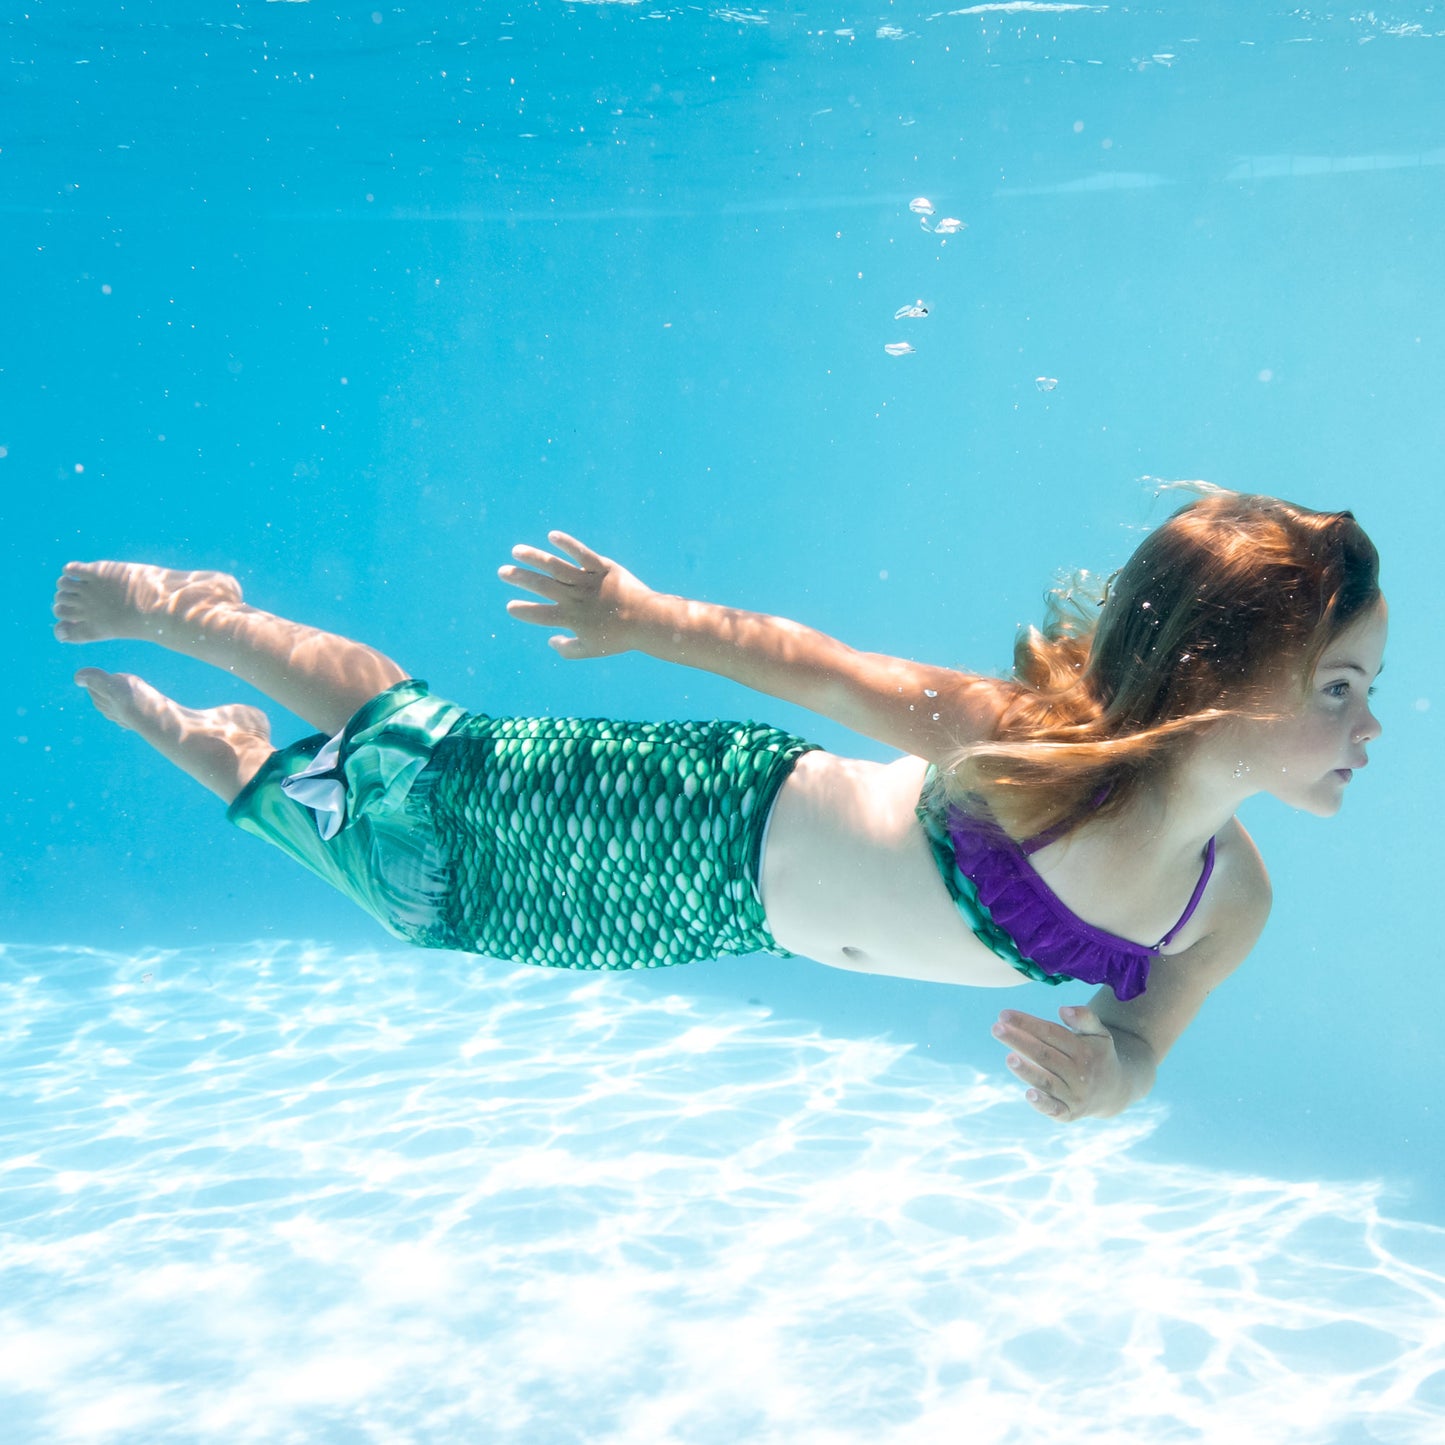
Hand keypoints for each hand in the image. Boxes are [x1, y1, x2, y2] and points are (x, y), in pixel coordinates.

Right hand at [499, 531, 653, 658]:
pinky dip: (567, 544)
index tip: (510, 606)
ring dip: (535, 558)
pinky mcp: (603, 567)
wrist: (647, 620)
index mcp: (572, 618)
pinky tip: (552, 536)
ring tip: (517, 550)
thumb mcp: (592, 649)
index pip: (541, 614)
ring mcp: (588, 581)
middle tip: (503, 572)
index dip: (524, 611)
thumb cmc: (619, 637)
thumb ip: (569, 649)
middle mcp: (576, 598)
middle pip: (543, 586)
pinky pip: (582, 554)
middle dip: (520, 578)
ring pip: (557, 567)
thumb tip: (551, 641)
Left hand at [991, 1004, 1123, 1121]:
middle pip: (1045, 1055)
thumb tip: (1063, 1010)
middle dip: (1019, 1041)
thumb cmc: (1097, 1055)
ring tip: (1009, 1058)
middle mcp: (1080, 1073)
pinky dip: (1043, 1104)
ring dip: (1027, 1071)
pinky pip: (1055, 1110)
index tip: (1003, 1014)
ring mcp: (1075, 1095)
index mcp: (1084, 1051)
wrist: (1114, 1091)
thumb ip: (1085, 1017)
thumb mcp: (1099, 1033)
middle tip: (996, 1029)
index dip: (1028, 1023)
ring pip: (1047, 1081)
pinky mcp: (1070, 1114)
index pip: (1051, 1033)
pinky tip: (1028, 1094)